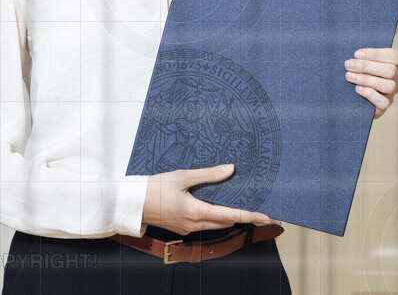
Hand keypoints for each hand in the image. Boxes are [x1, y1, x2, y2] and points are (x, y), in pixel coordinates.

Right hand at [142, 164, 271, 235]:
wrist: (132, 202)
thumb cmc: (154, 187)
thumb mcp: (182, 176)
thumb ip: (208, 174)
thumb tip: (230, 169)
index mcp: (196, 211)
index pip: (230, 215)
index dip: (249, 215)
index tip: (265, 216)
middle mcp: (193, 224)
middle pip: (225, 223)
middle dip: (240, 216)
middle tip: (254, 206)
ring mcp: (187, 228)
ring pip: (215, 225)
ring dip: (226, 216)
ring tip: (236, 203)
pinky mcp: (181, 227)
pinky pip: (203, 224)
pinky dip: (213, 216)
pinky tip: (213, 205)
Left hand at [345, 47, 397, 118]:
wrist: (350, 99)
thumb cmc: (355, 75)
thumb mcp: (358, 63)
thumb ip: (359, 57)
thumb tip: (353, 54)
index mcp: (392, 65)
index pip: (394, 56)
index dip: (376, 54)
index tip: (356, 54)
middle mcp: (394, 79)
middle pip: (390, 70)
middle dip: (366, 66)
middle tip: (348, 65)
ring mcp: (391, 93)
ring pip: (389, 86)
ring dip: (366, 79)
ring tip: (349, 76)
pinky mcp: (384, 105)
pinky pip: (383, 102)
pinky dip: (369, 93)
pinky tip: (357, 89)